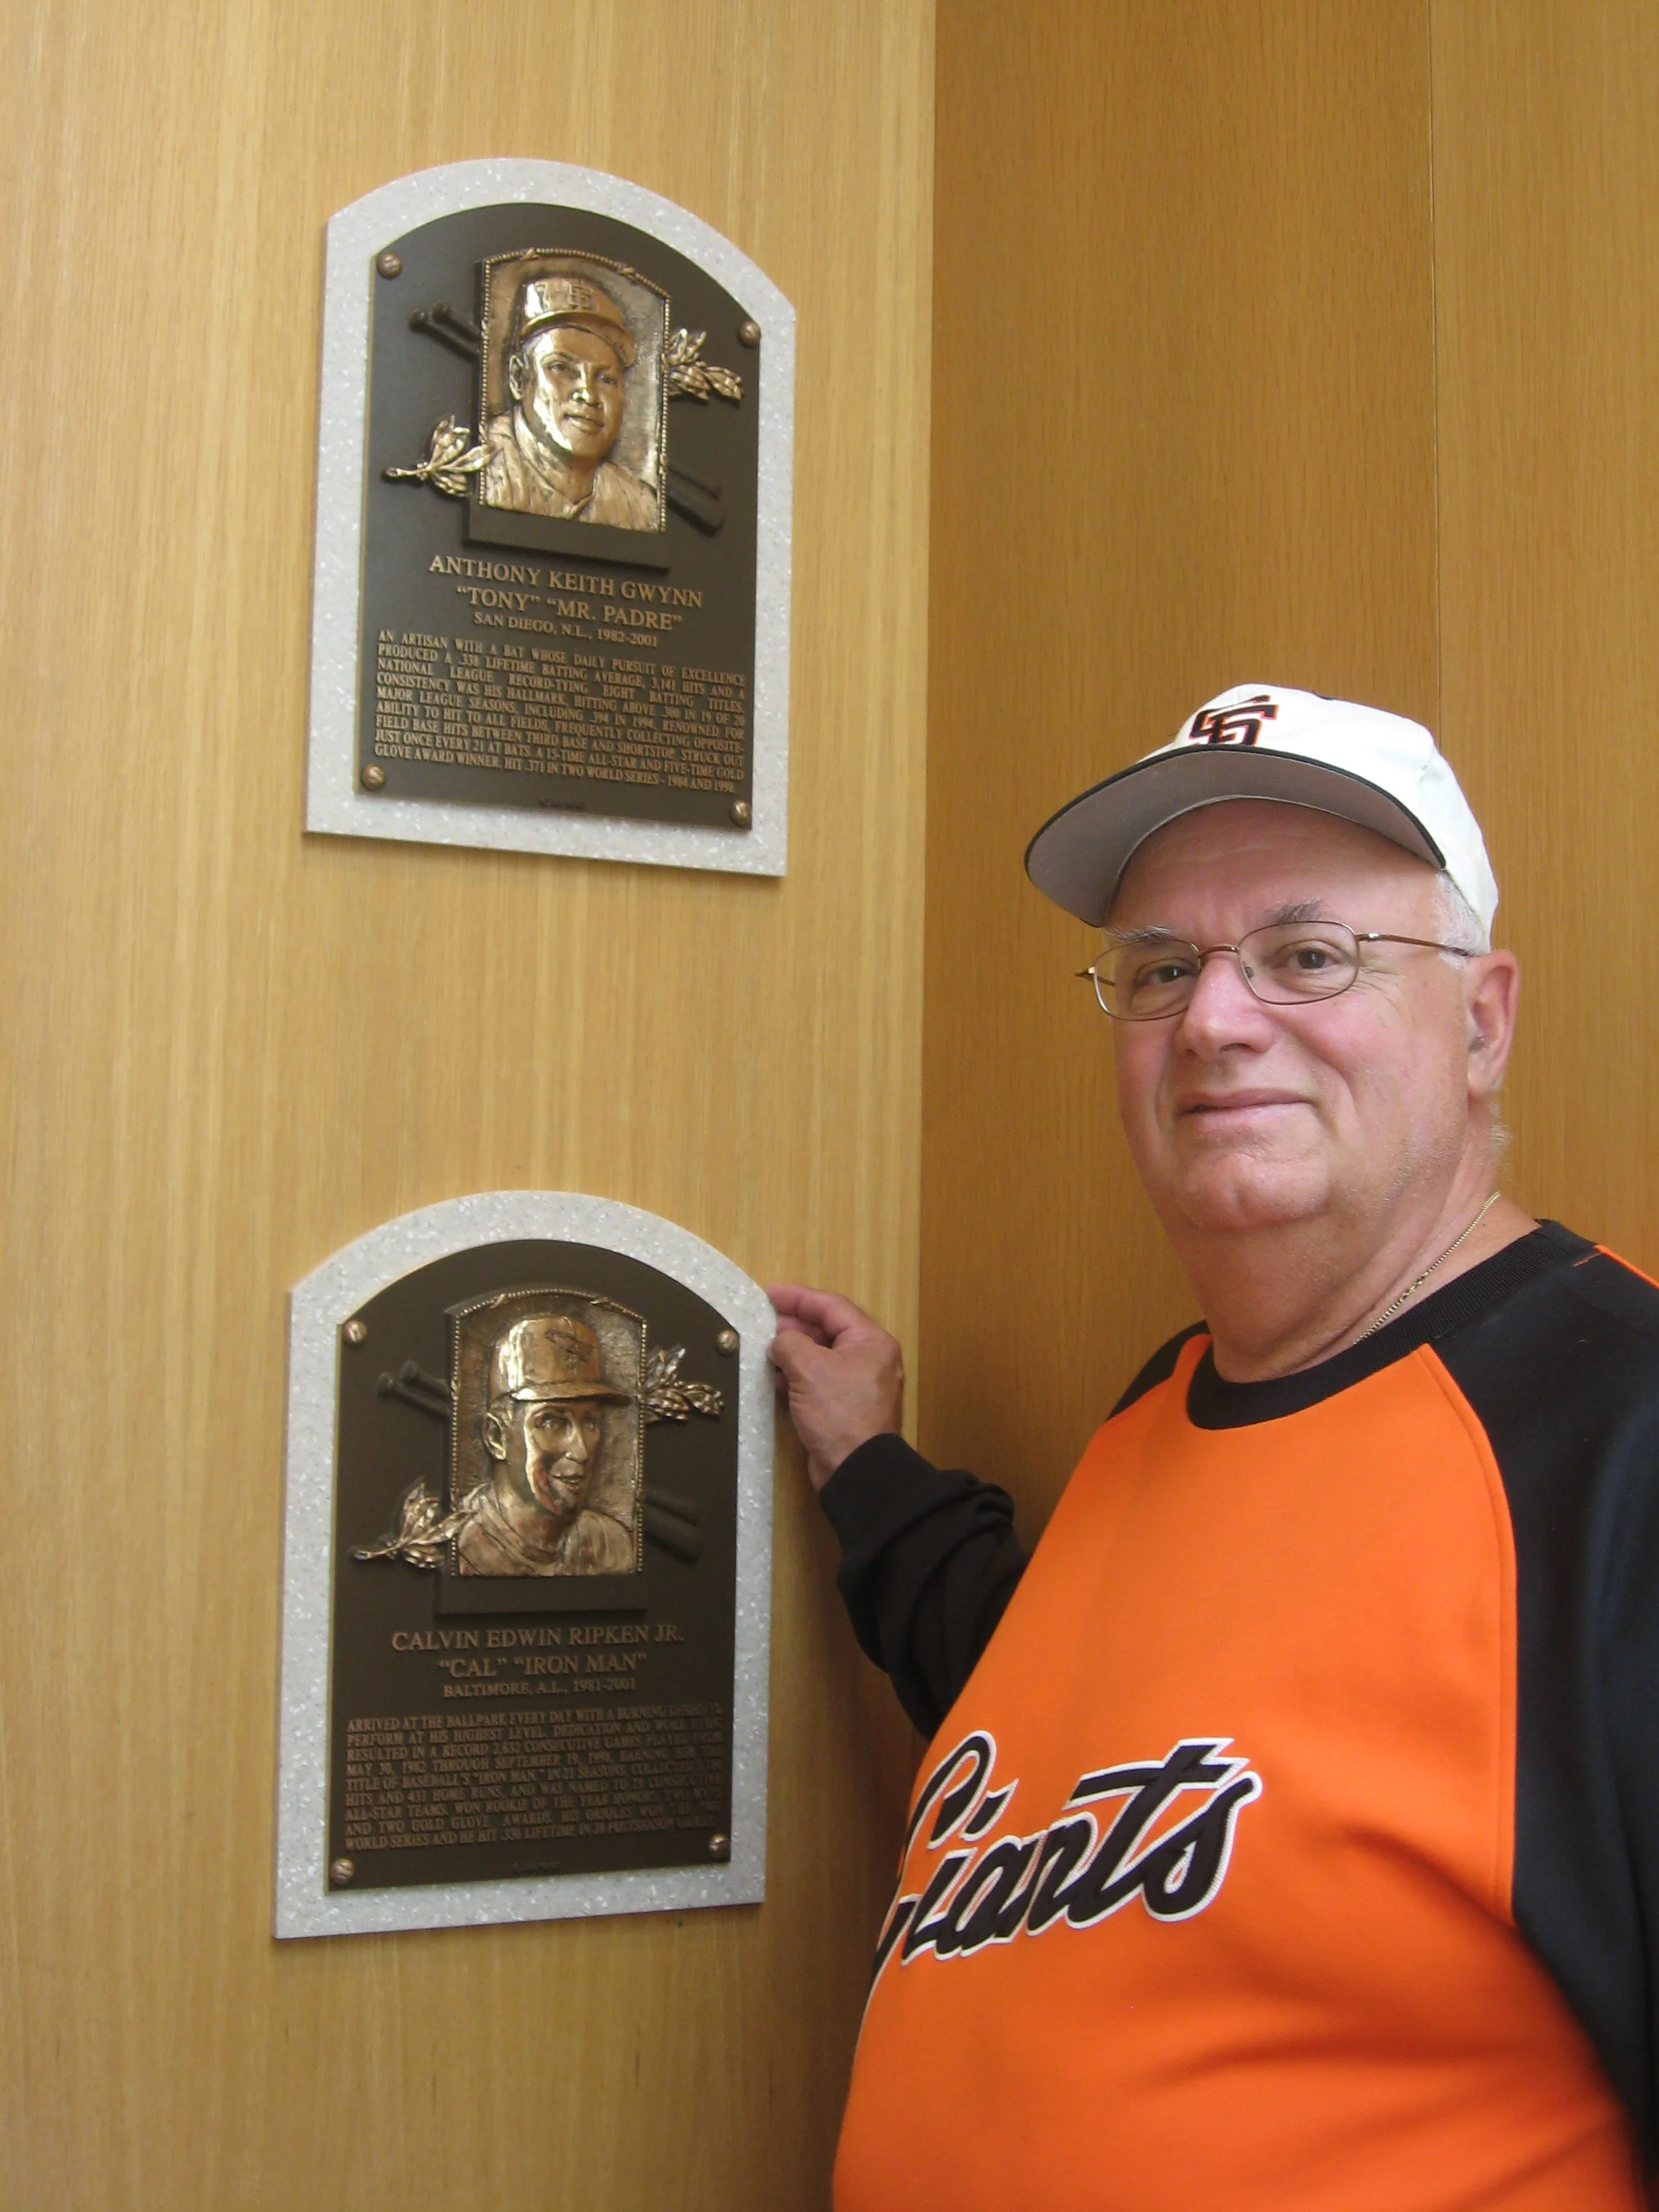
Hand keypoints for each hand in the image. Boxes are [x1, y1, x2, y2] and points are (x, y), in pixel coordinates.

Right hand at [767, 1284, 904, 1491]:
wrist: (855, 1471)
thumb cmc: (838, 1413)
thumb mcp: (808, 1369)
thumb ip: (789, 1343)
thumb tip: (780, 1342)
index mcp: (871, 1342)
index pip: (832, 1307)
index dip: (799, 1298)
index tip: (770, 1293)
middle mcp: (870, 1359)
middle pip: (829, 1331)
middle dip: (796, 1326)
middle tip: (767, 1325)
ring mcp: (860, 1385)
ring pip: (823, 1357)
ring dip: (795, 1353)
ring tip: (768, 1352)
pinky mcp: (847, 1408)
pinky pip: (821, 1382)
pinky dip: (800, 1377)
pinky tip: (778, 1381)